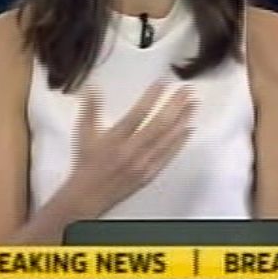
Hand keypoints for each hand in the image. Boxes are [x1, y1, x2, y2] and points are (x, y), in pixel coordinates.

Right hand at [65, 80, 197, 217]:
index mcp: (114, 140)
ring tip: (193, 103)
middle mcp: (131, 151)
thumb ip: (91, 109)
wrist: (89, 195)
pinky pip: (169, 155)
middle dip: (175, 105)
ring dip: (182, 119)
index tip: (163, 83)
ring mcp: (143, 163)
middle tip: (187, 90)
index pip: (137, 114)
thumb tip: (93, 86)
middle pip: (158, 125)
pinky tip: (189, 127)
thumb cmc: (87, 161)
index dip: (151, 97)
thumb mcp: (84, 133)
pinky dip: (181, 141)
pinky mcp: (151, 173)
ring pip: (168, 138)